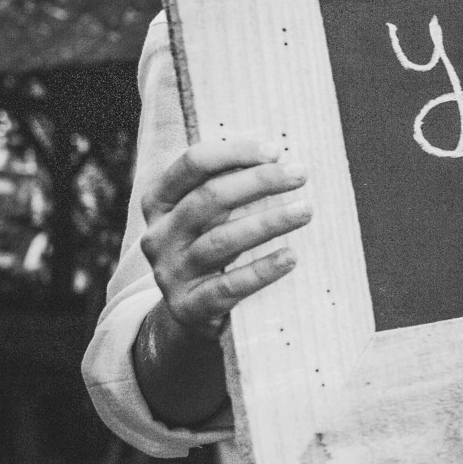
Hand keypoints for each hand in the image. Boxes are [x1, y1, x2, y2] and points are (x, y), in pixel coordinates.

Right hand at [141, 138, 312, 333]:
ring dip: (268, 222)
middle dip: (259, 181)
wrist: (189, 313)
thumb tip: (276, 156)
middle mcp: (158, 235)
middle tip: (301, 175)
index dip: (235, 152)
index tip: (276, 151)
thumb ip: (227, 185)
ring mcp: (170, 272)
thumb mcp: (207, 215)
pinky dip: (262, 270)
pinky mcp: (188, 306)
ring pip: (221, 240)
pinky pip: (228, 286)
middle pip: (209, 197)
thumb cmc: (208, 246)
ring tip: (305, 211)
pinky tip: (290, 257)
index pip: (193, 163)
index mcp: (158, 202)